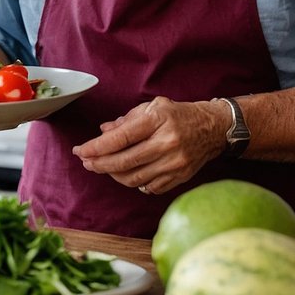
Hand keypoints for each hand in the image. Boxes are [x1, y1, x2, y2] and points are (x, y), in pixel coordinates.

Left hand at [71, 97, 225, 194]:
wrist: (213, 127)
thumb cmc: (178, 115)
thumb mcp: (153, 107)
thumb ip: (126, 119)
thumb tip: (102, 132)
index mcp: (158, 120)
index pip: (120, 138)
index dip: (96, 147)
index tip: (81, 150)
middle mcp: (167, 143)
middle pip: (124, 161)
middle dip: (100, 164)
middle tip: (86, 162)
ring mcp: (175, 163)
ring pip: (134, 178)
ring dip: (114, 175)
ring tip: (103, 167)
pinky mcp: (180, 177)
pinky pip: (149, 187)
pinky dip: (134, 183)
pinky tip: (126, 174)